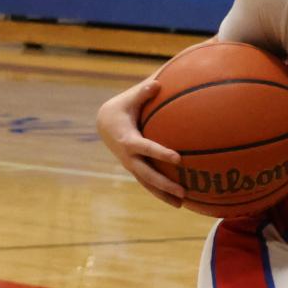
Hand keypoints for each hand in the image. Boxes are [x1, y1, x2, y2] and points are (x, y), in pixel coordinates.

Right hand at [96, 77, 185, 207]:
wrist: (104, 124)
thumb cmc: (122, 108)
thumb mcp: (130, 99)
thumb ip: (143, 93)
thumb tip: (157, 83)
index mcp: (128, 140)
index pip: (147, 148)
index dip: (161, 153)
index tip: (178, 159)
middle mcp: (129, 157)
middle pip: (147, 174)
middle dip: (164, 184)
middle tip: (183, 191)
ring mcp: (131, 166)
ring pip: (147, 184)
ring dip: (163, 195)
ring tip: (182, 204)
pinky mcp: (135, 169)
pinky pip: (148, 184)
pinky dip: (161, 193)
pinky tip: (178, 201)